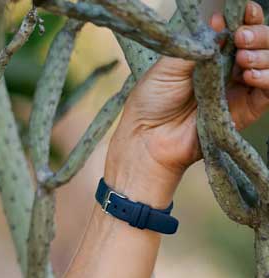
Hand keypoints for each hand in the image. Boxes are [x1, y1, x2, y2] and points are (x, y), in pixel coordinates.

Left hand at [111, 2, 268, 185]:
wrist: (147, 138)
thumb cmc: (152, 101)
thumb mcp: (171, 64)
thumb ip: (200, 43)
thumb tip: (220, 23)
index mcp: (215, 54)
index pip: (243, 29)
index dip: (249, 18)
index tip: (246, 11)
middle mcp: (231, 70)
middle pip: (263, 44)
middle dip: (259, 34)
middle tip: (241, 37)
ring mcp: (239, 90)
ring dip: (263, 54)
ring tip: (241, 58)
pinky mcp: (245, 111)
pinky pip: (268, 92)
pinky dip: (266, 78)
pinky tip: (249, 75)